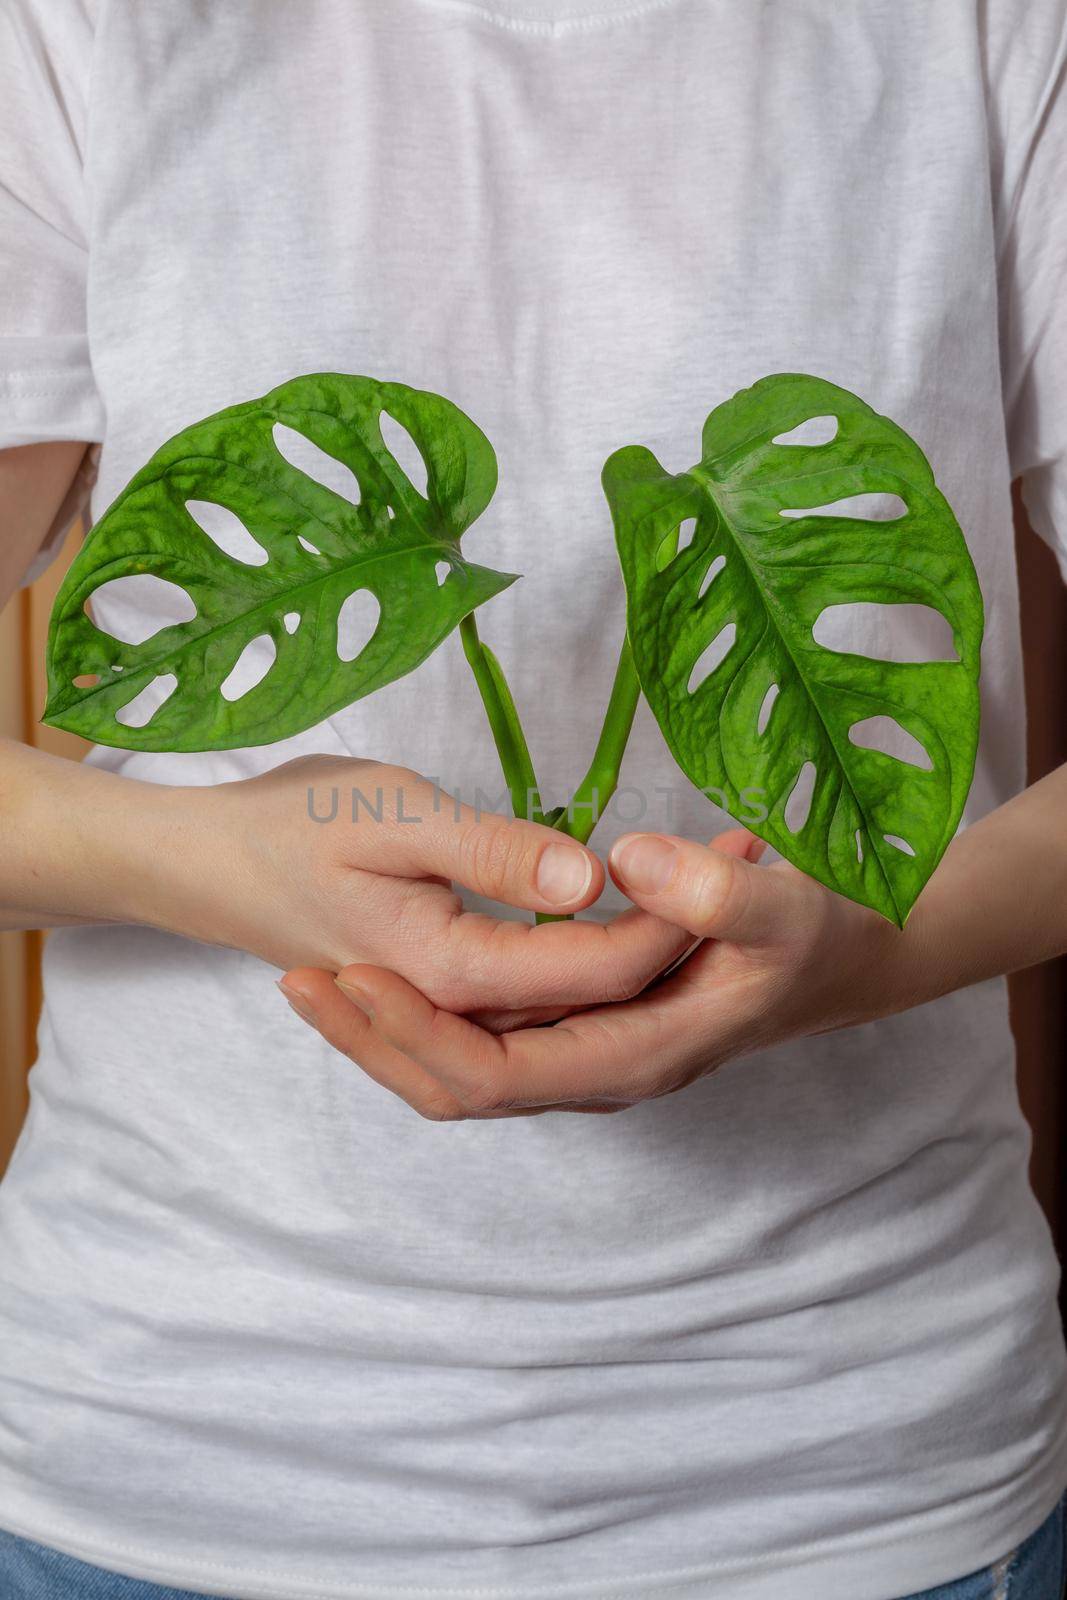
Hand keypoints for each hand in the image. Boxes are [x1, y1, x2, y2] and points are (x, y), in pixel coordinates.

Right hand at [155, 755, 694, 1024]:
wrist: (208, 865)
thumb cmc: (291, 827)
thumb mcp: (392, 813)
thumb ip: (494, 852)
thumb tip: (591, 879)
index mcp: (455, 971)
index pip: (596, 968)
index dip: (672, 919)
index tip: (732, 851)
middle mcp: (461, 1012)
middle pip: (595, 1007)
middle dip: (674, 948)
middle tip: (741, 862)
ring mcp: (451, 1015)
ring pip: (570, 1017)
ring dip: (638, 970)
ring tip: (709, 905)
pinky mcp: (445, 999)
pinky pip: (536, 1010)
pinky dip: (588, 982)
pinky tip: (623, 935)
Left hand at [279, 824, 934, 1117]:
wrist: (839, 957)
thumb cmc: (813, 935)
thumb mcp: (784, 907)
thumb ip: (714, 892)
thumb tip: (621, 867)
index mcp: (631, 1058)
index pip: (496, 1073)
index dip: (420, 1033)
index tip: (354, 974)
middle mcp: (593, 1070)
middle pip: (457, 1085)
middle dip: (377, 1042)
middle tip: (299, 980)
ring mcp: (581, 1050)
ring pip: (460, 1064)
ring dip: (388, 1030)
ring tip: (312, 977)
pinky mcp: (573, 1021)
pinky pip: (480, 1032)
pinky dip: (423, 1010)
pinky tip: (376, 966)